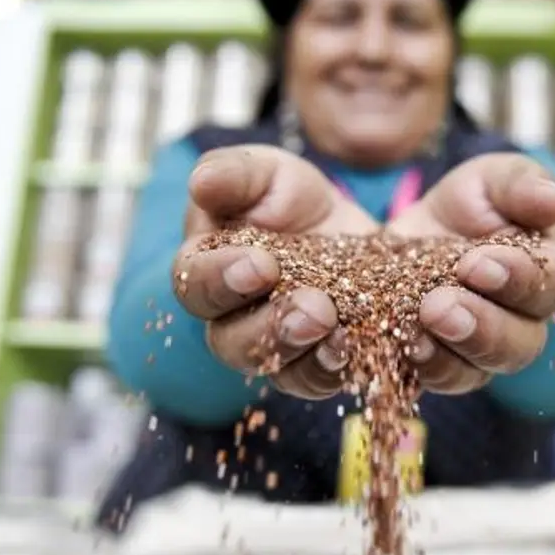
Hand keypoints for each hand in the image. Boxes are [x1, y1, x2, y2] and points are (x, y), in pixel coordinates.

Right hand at [173, 145, 377, 398]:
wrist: (345, 228)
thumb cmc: (286, 196)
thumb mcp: (265, 173)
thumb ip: (233, 173)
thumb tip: (200, 182)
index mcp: (205, 270)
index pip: (195, 284)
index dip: (222, 279)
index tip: (261, 265)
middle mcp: (233, 321)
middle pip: (233, 343)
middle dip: (272, 327)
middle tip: (313, 308)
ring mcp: (276, 351)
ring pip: (278, 370)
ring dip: (307, 355)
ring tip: (338, 332)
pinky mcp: (317, 365)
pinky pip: (320, 380)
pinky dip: (339, 368)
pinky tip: (359, 348)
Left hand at [388, 153, 554, 394]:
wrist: (416, 233)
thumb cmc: (472, 202)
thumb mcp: (492, 180)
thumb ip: (520, 184)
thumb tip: (553, 201)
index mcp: (546, 271)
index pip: (550, 283)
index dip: (518, 278)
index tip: (476, 263)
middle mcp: (523, 321)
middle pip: (521, 342)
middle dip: (482, 325)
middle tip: (439, 306)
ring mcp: (484, 352)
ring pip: (481, 370)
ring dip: (450, 353)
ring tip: (417, 331)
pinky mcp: (445, 367)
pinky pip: (441, 380)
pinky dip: (421, 367)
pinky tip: (401, 348)